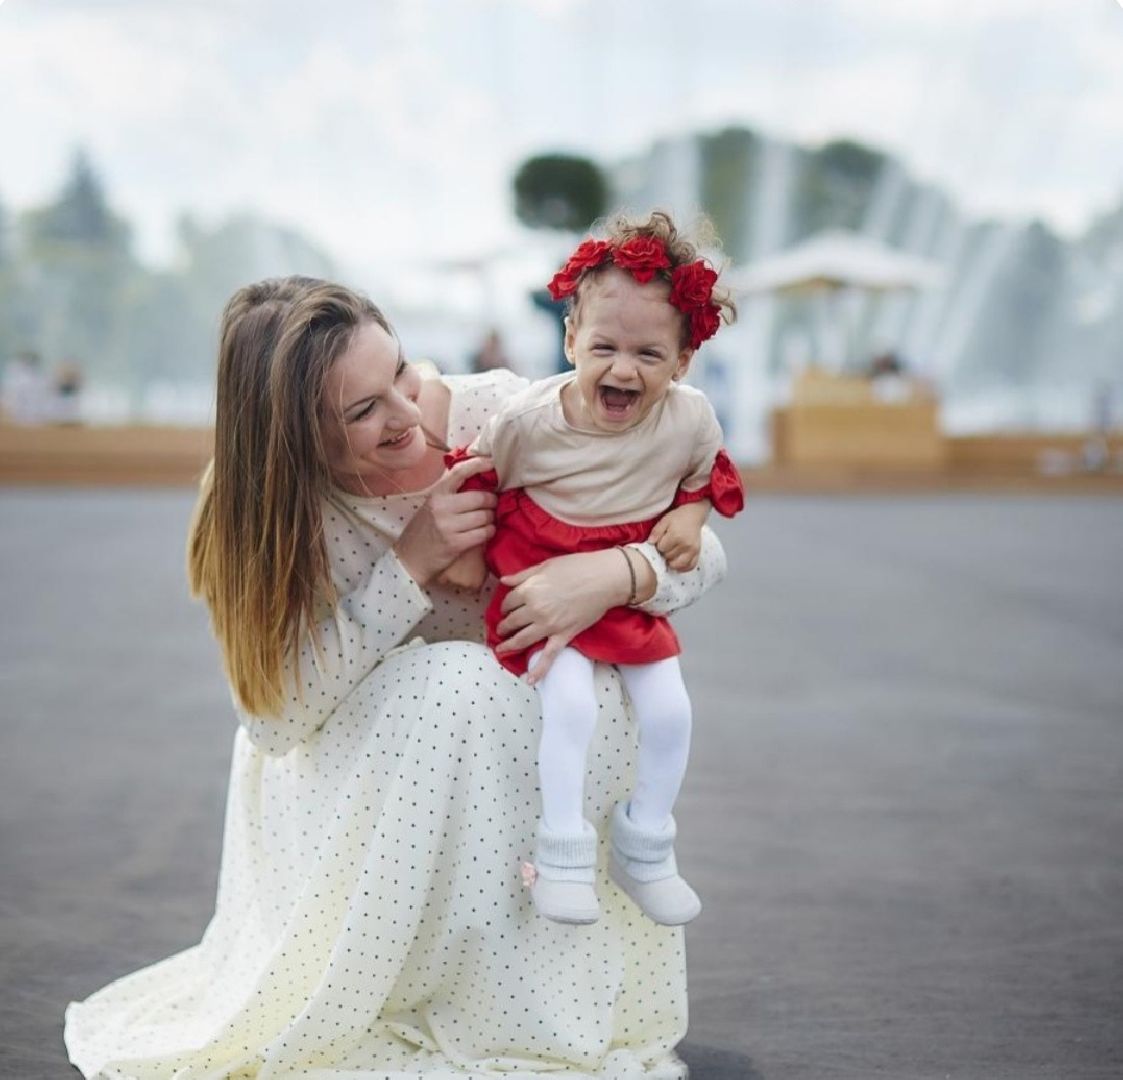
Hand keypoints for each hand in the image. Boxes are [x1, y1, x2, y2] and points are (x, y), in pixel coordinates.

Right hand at [393, 457, 496, 585]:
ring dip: (492, 518)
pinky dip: (489, 531)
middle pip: (480, 497)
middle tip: (493, 504)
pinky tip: (487, 531)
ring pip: (485, 516)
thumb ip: (450, 493)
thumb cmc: (424, 529)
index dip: (478, 464)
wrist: (410, 558)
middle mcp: (441, 507)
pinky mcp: (455, 544)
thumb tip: (478, 479)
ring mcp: (448, 526)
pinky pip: (483, 533)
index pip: (460, 472)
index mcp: (436, 494)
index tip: (492, 463)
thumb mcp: (431, 505)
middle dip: (492, 501)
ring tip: (489, 520)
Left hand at [496, 548, 641, 685]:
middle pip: (512, 621)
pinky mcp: (563, 636)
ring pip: (522, 639)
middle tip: (501, 629)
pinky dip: (539, 670)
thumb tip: (504, 580)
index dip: (506, 605)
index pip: (509, 601)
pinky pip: (548, 656)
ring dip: (509, 645)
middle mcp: (535, 610)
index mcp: (529, 590)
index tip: (507, 608)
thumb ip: (523, 575)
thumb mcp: (545, 565)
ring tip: (501, 648)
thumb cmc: (577, 567)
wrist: (605, 579)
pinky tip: (529, 680)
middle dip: (504, 626)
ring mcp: (548, 626)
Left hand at [649, 502, 709, 571]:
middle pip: (668, 557)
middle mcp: (685, 545)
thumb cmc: (678, 517)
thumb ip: (656, 532)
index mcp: (676, 536)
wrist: (693, 515)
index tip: (661, 540)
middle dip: (665, 553)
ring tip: (670, 554)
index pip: (661, 548)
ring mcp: (693, 550)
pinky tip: (678, 563)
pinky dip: (683, 567)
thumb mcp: (664, 521)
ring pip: (678, 565)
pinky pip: (690, 566)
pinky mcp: (697, 553)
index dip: (659, 545)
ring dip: (672, 562)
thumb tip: (650, 543)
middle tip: (667, 546)